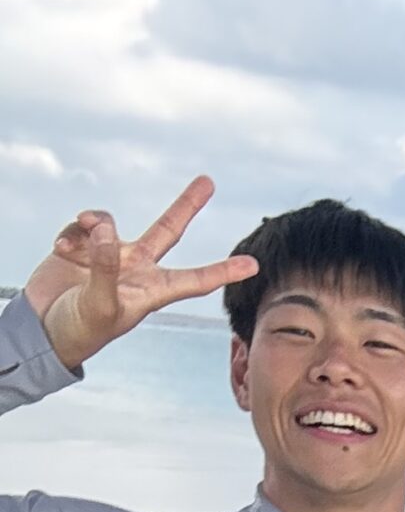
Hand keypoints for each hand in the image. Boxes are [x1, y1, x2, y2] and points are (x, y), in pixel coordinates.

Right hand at [23, 176, 257, 375]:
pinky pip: (83, 225)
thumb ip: (106, 268)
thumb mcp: (99, 306)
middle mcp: (137, 269)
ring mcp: (111, 256)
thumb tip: (107, 230)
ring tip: (77, 241)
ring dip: (93, 223)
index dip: (223, 271)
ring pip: (111, 222)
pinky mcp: (85, 245)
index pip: (195, 280)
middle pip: (169, 230)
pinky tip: (62, 251)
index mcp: (152, 292)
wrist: (43, 329)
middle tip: (208, 181)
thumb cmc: (79, 331)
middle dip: (186, 205)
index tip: (253, 265)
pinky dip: (71, 233)